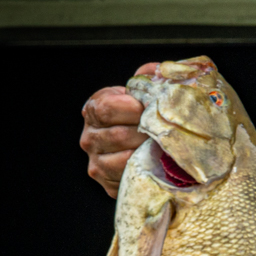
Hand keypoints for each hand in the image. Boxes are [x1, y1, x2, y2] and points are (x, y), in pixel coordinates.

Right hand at [79, 62, 157, 197]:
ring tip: (164, 147)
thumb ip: (150, 78)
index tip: (151, 110)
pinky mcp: (108, 184)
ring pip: (123, 158)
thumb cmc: (146, 117)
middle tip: (166, 132)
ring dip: (148, 153)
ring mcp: (97, 162)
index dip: (134, 108)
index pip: (107, 107)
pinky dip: (147, 171)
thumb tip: (158, 71)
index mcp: (95, 109)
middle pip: (118, 135)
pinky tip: (159, 163)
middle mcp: (90, 137)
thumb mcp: (144, 93)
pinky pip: (128, 177)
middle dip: (146, 133)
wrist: (146, 148)